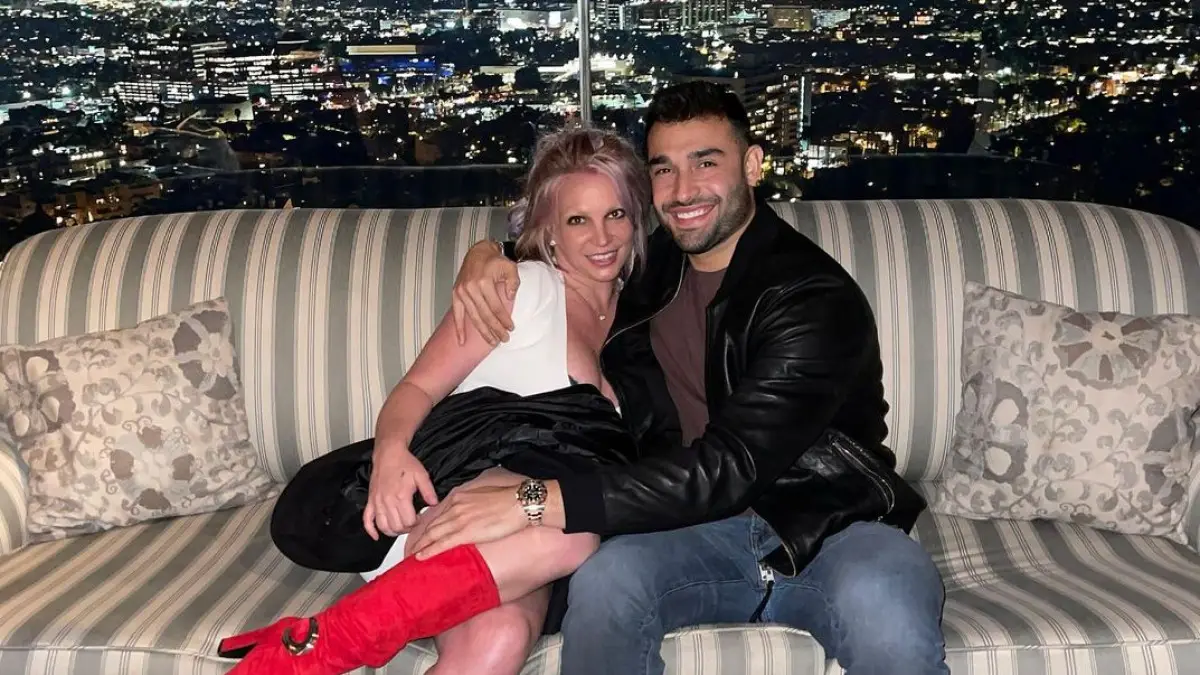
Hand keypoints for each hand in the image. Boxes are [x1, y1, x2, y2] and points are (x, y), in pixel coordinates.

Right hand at [363, 443, 438, 540]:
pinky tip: (376, 536)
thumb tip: (434, 504)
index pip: (409, 521)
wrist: (389, 454)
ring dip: (392, 531)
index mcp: (401, 497)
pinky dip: (370, 530)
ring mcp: (377, 502)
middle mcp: (387, 502)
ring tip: (400, 528)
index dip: (416, 523)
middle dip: (406, 528)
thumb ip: (429, 492)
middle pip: (396, 526)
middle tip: (412, 523)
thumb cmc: (405, 463)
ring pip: (383, 526)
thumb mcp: (422, 475)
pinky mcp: (371, 501)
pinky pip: (367, 520)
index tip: (420, 518)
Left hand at [408, 482, 529, 559]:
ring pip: (433, 535)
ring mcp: (459, 519)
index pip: (438, 514)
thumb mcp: (484, 495)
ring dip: (420, 546)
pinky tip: (421, 557)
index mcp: (460, 498)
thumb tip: (469, 512)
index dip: (428, 526)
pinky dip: (429, 550)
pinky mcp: (466, 532)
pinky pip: (442, 543)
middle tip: (410, 548)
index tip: (422, 534)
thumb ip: (471, 503)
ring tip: (412, 555)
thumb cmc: (508, 500)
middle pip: (432, 525)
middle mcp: (456, 507)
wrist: (519, 502)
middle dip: (419, 538)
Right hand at [451, 241, 519, 345]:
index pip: (496, 307)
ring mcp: (462, 292)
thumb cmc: (495, 261)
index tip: (511, 328)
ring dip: (483, 332)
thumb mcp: (510, 267)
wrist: (478, 252)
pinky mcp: (456, 294)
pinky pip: (456, 314)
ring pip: (473, 317)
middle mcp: (471, 288)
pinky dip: (459, 328)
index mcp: (484, 282)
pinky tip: (462, 341)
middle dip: (495, 329)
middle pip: (485, 315)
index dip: (504, 320)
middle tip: (504, 339)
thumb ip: (513, 283)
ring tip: (491, 342)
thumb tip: (510, 298)